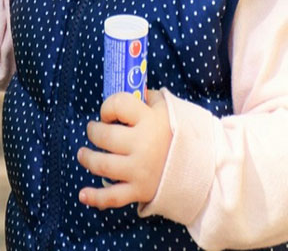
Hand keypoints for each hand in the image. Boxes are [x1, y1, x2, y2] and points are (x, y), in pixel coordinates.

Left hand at [76, 90, 170, 209]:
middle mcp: (142, 145)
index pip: (118, 104)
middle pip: (105, 136)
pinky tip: (82, 194)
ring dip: (87, 158)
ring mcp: (140, 170)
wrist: (205, 170)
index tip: (109, 113)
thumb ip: (149, 98)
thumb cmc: (182, 135)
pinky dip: (95, 197)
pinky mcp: (140, 191)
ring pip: (102, 165)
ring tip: (83, 154)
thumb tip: (133, 90)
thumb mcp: (170, 109)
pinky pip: (113, 197)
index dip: (108, 106)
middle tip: (93, 130)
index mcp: (150, 121)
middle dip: (93, 132)